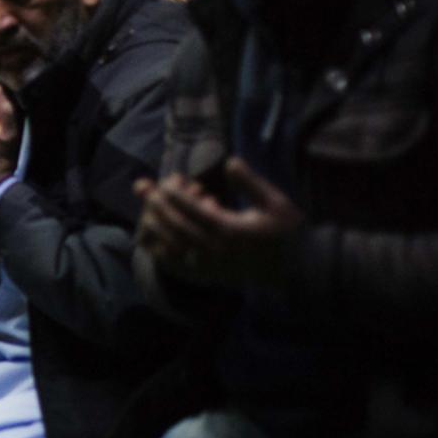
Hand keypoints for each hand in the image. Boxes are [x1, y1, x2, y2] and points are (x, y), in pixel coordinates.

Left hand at [134, 157, 303, 287]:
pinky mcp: (206, 276)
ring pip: (169, 244)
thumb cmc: (287, 232)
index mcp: (230, 230)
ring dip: (155, 223)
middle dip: (155, 203)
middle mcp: (214, 250)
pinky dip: (158, 249)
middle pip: (174, 225)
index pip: (191, 210)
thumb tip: (229, 162)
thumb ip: (251, 183)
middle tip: (141, 185)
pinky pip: (174, 265)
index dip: (174, 193)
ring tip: (146, 206)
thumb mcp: (275, 202)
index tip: (165, 179)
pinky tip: (151, 235)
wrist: (295, 271)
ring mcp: (208, 266)